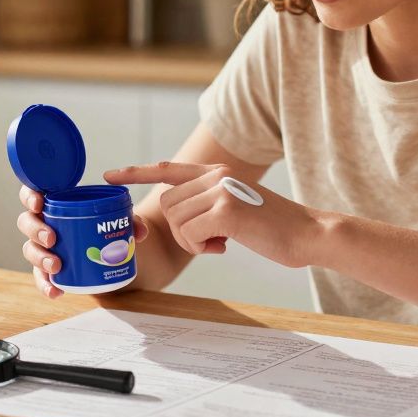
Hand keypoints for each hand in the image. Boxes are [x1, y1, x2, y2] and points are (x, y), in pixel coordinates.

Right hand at [15, 184, 150, 298]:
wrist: (109, 246)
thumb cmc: (105, 223)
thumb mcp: (119, 218)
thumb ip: (131, 221)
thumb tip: (140, 231)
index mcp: (55, 202)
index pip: (32, 194)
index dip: (29, 196)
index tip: (39, 203)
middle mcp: (44, 222)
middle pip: (26, 222)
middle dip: (35, 230)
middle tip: (52, 238)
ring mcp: (43, 246)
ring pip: (30, 249)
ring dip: (40, 257)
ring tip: (56, 264)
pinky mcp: (48, 267)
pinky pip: (41, 277)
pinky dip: (46, 285)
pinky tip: (56, 291)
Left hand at [102, 162, 326, 268]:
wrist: (307, 234)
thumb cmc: (273, 228)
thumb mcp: (236, 206)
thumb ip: (209, 203)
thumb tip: (181, 217)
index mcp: (217, 171)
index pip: (168, 168)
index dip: (136, 172)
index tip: (110, 176)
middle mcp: (216, 175)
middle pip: (168, 204)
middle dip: (182, 231)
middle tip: (212, 241)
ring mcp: (220, 190)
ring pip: (176, 221)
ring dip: (193, 242)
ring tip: (222, 242)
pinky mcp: (226, 210)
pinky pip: (191, 235)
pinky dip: (203, 248)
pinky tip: (226, 246)